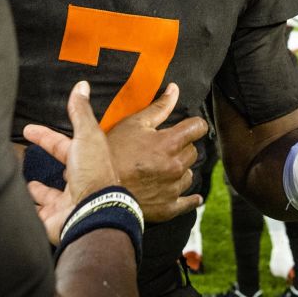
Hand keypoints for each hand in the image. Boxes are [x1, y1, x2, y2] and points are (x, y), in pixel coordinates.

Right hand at [23, 81, 118, 244]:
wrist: (91, 213)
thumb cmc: (93, 175)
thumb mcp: (87, 136)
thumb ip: (80, 112)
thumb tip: (82, 85)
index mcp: (86, 162)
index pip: (62, 145)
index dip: (45, 136)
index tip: (29, 129)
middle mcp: (78, 183)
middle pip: (59, 169)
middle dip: (45, 159)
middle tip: (24, 151)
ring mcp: (66, 204)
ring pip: (50, 195)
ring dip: (39, 190)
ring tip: (27, 185)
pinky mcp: (53, 221)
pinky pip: (38, 215)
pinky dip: (29, 210)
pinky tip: (20, 205)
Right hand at [105, 83, 207, 221]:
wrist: (99, 190)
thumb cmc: (113, 153)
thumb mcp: (132, 124)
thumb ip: (158, 107)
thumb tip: (174, 89)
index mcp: (170, 143)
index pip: (198, 128)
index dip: (193, 125)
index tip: (188, 126)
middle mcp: (176, 166)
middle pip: (193, 151)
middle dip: (182, 147)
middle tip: (164, 147)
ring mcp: (173, 188)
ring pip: (189, 174)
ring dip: (180, 169)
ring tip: (162, 168)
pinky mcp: (169, 207)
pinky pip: (188, 201)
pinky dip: (190, 198)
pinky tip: (192, 196)